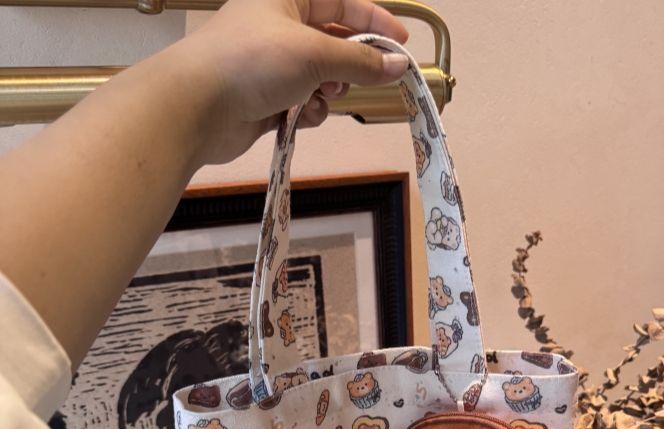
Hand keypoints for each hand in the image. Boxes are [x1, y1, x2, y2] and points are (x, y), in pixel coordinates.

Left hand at [173, 0, 409, 164]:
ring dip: (329, 92)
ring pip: (321, 78)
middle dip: (350, 64)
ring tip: (323, 98)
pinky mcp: (266, 99)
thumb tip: (398, 67)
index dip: (374, 20)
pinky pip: (303, 103)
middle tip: (367, 80)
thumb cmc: (254, 62)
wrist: (197, 107)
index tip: (401, 46)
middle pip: (333, 42)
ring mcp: (272, 65)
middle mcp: (279, 27)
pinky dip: (308, 111)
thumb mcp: (315, 54)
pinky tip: (301, 117)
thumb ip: (360, 61)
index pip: (341, 2)